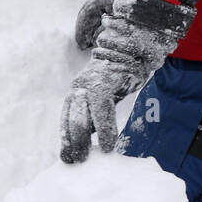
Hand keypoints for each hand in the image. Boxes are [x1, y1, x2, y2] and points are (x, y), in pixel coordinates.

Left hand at [60, 0, 192, 163]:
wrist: (135, 38)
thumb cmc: (124, 66)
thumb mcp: (110, 88)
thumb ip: (100, 106)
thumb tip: (95, 132)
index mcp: (79, 88)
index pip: (68, 116)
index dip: (67, 136)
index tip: (66, 156)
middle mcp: (80, 86)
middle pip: (71, 119)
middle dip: (70, 141)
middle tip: (72, 163)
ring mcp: (90, 84)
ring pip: (81, 117)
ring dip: (81, 140)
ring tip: (83, 159)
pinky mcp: (103, 82)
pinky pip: (101, 110)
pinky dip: (105, 129)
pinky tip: (108, 146)